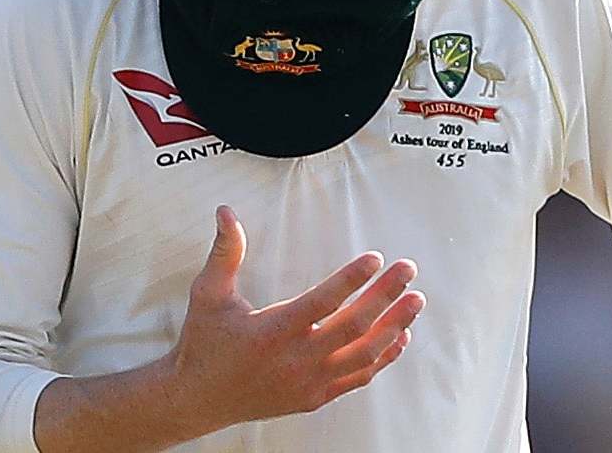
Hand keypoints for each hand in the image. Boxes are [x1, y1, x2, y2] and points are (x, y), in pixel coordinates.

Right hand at [172, 205, 424, 433]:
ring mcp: (309, 382)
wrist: (196, 399)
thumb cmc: (204, 344)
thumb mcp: (208, 294)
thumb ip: (225, 252)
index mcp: (273, 331)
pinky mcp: (314, 397)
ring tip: (415, 300)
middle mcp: (296, 360)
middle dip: (385, 296)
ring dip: (394, 326)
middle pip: (353, 326)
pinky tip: (399, 338)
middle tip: (407, 269)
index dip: (351, 279)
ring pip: (363, 355)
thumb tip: (226, 212)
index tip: (374, 258)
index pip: (322, 302)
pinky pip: (357, 378)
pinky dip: (382, 359)